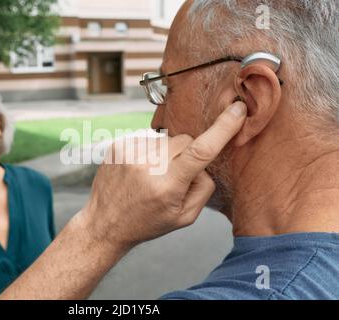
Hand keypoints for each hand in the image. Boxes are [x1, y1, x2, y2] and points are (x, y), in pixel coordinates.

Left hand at [79, 101, 246, 249]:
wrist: (105, 222)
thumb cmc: (147, 222)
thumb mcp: (183, 217)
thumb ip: (203, 188)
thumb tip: (205, 162)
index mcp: (167, 186)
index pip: (201, 151)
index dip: (223, 128)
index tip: (238, 109)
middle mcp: (147, 165)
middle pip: (185, 140)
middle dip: (188, 154)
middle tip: (174, 176)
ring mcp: (130, 152)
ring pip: (167, 139)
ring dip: (167, 153)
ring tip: (152, 175)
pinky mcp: (119, 145)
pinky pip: (149, 139)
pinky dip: (150, 152)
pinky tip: (140, 170)